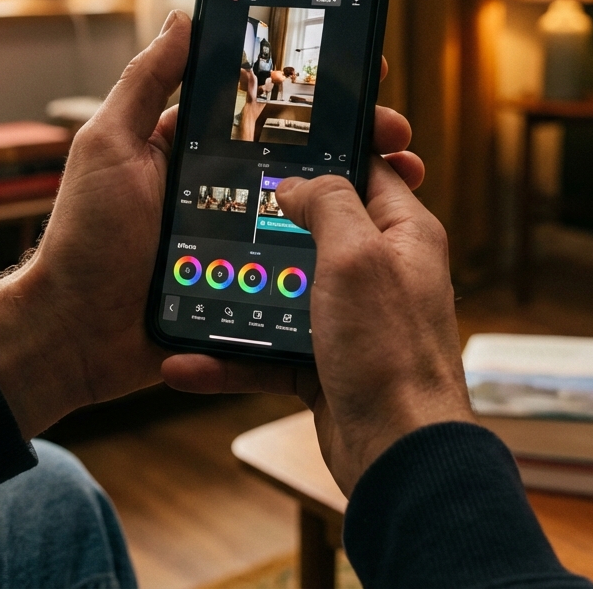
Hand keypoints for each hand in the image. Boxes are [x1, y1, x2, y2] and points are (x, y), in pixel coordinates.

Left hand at [0, 11, 422, 438]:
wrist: (75, 336)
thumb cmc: (84, 238)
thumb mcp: (109, 145)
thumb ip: (146, 83)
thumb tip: (185, 17)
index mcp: (193, 150)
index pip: (263, 109)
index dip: (312, 93)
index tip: (361, 75)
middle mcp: (221, 189)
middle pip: (300, 155)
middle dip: (352, 138)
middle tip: (394, 134)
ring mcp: (238, 237)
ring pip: (310, 207)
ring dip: (357, 190)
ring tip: (401, 178)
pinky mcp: (246, 284)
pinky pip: (297, 260)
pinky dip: (336, 247)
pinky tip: (373, 237)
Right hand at [162, 157, 472, 494]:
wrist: (398, 454)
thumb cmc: (391, 352)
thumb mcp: (357, 256)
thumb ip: (328, 204)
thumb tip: (297, 183)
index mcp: (403, 234)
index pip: (367, 171)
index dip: (328, 150)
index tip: (279, 138)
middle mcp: (382, 272)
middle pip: (319, 229)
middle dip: (269, 222)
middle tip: (220, 204)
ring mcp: (354, 320)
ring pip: (287, 291)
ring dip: (241, 295)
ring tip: (192, 284)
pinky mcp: (328, 364)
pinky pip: (272, 350)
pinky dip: (234, 357)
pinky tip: (189, 362)